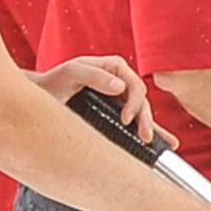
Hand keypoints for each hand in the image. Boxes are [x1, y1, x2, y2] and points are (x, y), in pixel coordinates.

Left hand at [40, 55, 160, 145]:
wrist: (43, 94)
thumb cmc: (55, 80)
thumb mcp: (72, 73)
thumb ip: (95, 76)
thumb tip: (120, 86)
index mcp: (114, 67)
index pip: (135, 85)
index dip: (134, 102)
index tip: (126, 119)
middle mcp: (121, 81)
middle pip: (141, 101)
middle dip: (145, 119)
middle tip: (143, 137)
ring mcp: (120, 98)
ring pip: (142, 112)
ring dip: (150, 127)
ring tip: (150, 141)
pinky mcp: (116, 112)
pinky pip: (137, 121)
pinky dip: (152, 130)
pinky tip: (167, 142)